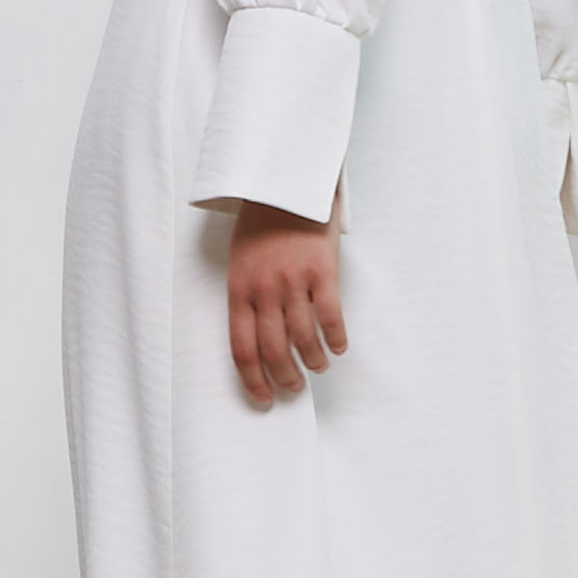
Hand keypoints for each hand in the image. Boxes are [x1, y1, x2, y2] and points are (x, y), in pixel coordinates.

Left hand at [227, 199, 346, 407]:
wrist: (286, 179)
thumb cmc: (263, 218)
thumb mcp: (241, 257)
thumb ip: (247, 293)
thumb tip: (258, 333)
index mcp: (238, 288)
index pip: (242, 349)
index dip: (252, 381)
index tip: (262, 398)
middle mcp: (264, 290)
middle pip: (273, 351)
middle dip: (285, 379)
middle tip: (294, 389)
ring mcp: (294, 281)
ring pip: (304, 339)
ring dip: (314, 361)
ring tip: (319, 367)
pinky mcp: (323, 271)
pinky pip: (331, 317)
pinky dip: (336, 339)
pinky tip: (338, 347)